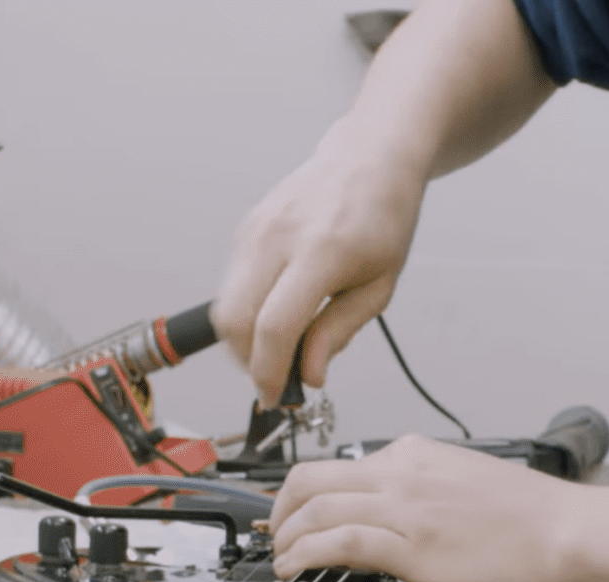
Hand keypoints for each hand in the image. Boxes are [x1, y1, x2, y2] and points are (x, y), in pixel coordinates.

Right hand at [212, 119, 428, 406]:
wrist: (370, 158)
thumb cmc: (384, 218)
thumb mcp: (380, 285)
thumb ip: (339, 331)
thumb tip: (307, 374)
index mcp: (322, 250)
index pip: (275, 326)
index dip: (269, 372)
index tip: (275, 396)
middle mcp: (279, 235)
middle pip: (235, 319)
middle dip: (249, 362)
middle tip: (277, 378)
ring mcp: (256, 229)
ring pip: (224, 305)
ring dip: (244, 341)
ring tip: (281, 348)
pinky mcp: (245, 229)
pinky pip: (231, 285)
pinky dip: (246, 312)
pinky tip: (278, 314)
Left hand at [269, 435, 587, 581]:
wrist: (565, 532)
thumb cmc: (530, 516)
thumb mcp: (465, 480)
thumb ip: (423, 488)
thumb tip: (395, 508)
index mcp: (415, 453)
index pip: (341, 465)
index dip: (304, 492)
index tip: (295, 512)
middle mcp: (402, 473)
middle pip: (312, 479)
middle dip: (282, 510)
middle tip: (276, 536)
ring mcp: (405, 508)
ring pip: (317, 509)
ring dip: (287, 538)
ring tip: (280, 560)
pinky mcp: (412, 546)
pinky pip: (340, 542)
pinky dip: (306, 554)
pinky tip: (296, 569)